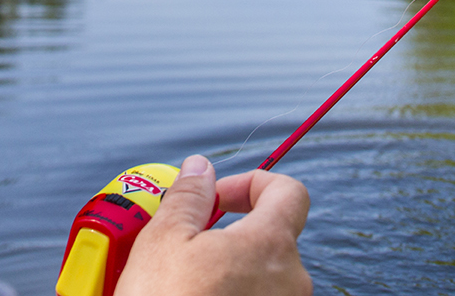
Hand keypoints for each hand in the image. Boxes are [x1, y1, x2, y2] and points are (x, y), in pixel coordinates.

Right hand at [115, 155, 311, 295]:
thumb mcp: (163, 241)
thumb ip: (189, 196)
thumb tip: (199, 169)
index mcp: (271, 245)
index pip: (289, 192)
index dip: (252, 184)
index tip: (218, 197)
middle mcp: (291, 281)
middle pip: (272, 237)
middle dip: (231, 234)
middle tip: (188, 245)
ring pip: (263, 276)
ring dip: (230, 271)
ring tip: (186, 284)